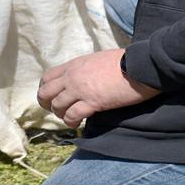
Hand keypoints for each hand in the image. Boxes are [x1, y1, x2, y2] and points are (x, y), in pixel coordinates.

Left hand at [37, 49, 159, 127]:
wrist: (139, 66)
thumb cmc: (124, 61)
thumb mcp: (97, 59)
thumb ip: (85, 69)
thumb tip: (84, 79)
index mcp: (74, 65)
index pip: (47, 77)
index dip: (45, 90)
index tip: (51, 97)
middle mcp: (73, 76)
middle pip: (45, 93)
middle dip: (47, 104)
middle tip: (56, 111)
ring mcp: (81, 89)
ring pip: (57, 106)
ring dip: (61, 115)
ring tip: (70, 118)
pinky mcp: (92, 102)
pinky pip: (72, 115)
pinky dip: (71, 122)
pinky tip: (77, 124)